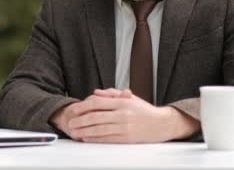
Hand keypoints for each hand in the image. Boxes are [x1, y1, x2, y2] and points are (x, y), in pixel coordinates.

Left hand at [50, 90, 198, 142]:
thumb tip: (95, 93)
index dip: (83, 106)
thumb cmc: (144, 110)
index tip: (73, 109)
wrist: (162, 123)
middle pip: (96, 117)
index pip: (98, 103)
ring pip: (100, 129)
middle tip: (70, 122)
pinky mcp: (127, 138)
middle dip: (80, 120)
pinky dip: (95, 139)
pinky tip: (87, 138)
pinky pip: (108, 139)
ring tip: (75, 132)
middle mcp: (122, 114)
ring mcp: (124, 127)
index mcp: (122, 102)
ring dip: (85, 131)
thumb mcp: (129, 97)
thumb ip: (111, 94)